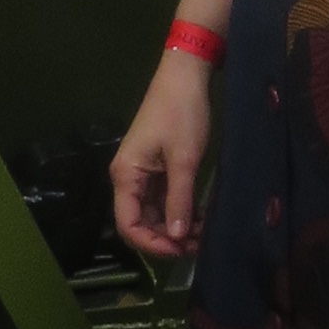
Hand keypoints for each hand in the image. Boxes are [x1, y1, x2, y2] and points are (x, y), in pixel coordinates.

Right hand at [110, 48, 218, 261]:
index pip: (128, 224)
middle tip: (198, 245)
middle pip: (140, 222)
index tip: (180, 250)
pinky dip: (179, 212)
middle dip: (166, 238)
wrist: (184, 77)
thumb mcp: (184, 159)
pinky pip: (164, 200)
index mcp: (126, 176)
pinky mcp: (157, 169)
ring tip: (202, 235)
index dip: (151, 244)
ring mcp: (142, 174)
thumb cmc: (181, 113)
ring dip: (174, 227)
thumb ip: (180, 200)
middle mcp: (128, 178)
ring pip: (154, 213)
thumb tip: (176, 236)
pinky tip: (200, 219)